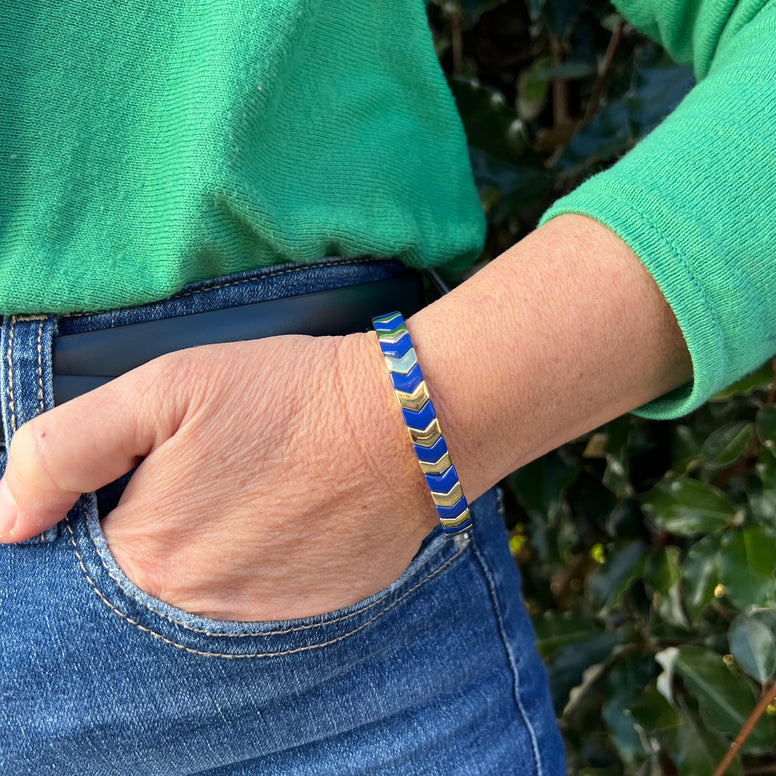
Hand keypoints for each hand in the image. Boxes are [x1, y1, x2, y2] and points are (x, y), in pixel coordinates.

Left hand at [0, 333, 437, 620]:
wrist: (403, 424)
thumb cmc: (287, 395)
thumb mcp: (165, 387)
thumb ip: (66, 450)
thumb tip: (10, 521)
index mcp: (149, 553)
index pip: (83, 556)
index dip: (105, 508)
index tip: (147, 476)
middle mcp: (197, 608)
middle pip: (140, 585)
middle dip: (159, 532)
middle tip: (210, 481)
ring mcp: (259, 622)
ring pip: (198, 601)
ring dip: (209, 556)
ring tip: (250, 498)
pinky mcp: (310, 619)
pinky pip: (255, 610)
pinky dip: (257, 571)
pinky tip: (284, 524)